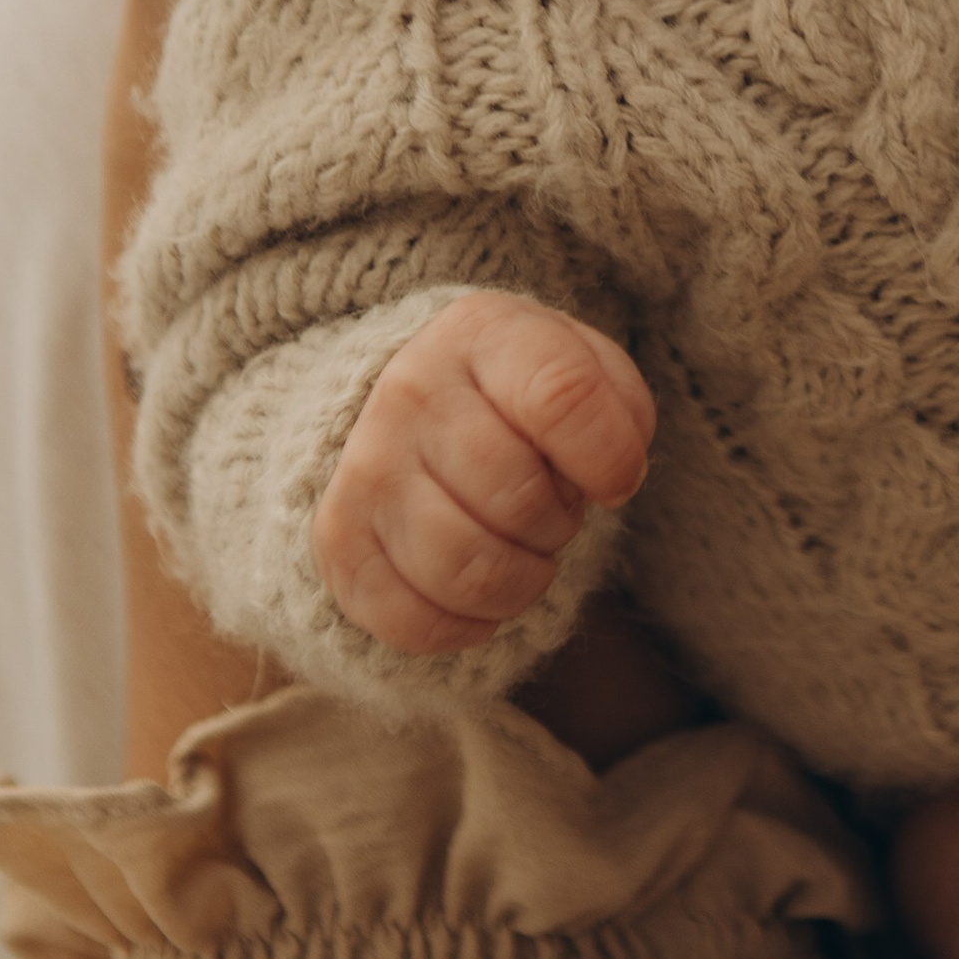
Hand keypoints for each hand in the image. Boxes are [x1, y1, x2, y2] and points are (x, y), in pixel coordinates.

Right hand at [314, 292, 656, 654]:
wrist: (420, 404)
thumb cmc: (524, 393)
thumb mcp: (584, 365)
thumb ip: (620, 407)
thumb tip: (613, 479)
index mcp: (481, 332)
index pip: (561, 396)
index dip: (610, 456)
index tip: (616, 480)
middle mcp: (411, 390)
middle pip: (518, 497)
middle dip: (560, 523)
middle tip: (554, 510)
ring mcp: (367, 467)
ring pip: (467, 570)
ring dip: (520, 582)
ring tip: (521, 553)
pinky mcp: (339, 539)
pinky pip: (413, 621)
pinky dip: (467, 626)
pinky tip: (480, 595)